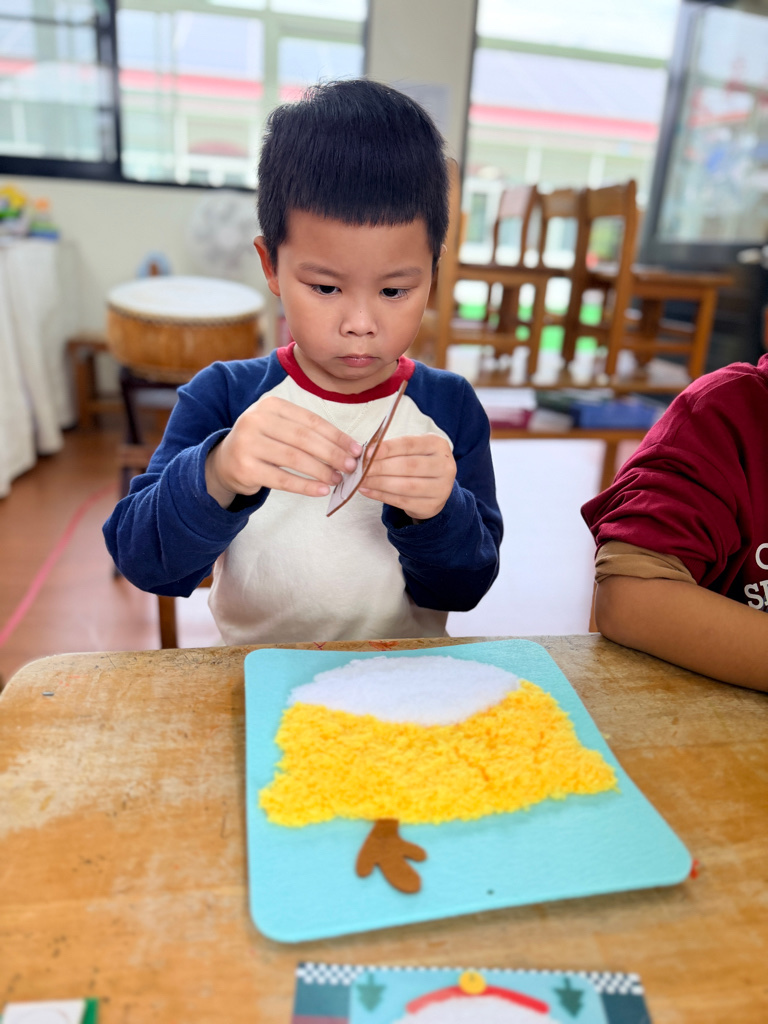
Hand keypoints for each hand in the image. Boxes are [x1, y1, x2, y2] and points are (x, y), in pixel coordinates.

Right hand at [205, 395, 361, 506]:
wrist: (225, 462)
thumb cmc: (263, 444)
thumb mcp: (280, 429)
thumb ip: (308, 434)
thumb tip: (347, 449)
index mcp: (270, 405)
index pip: (311, 421)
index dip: (336, 436)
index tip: (356, 450)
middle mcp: (256, 420)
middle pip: (304, 438)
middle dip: (332, 453)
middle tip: (350, 467)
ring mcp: (248, 444)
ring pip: (294, 458)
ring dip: (321, 470)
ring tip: (337, 479)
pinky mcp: (246, 468)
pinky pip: (283, 479)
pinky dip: (305, 486)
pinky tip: (322, 490)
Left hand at [359, 434, 455, 520]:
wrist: (435, 487)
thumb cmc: (418, 462)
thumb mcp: (412, 450)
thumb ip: (393, 450)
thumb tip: (367, 454)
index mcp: (438, 445)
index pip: (409, 444)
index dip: (388, 448)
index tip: (368, 452)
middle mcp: (445, 466)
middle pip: (408, 466)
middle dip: (380, 467)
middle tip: (360, 468)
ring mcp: (441, 488)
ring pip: (405, 486)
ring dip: (379, 483)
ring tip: (361, 480)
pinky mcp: (432, 506)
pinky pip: (402, 501)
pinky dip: (382, 496)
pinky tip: (368, 491)